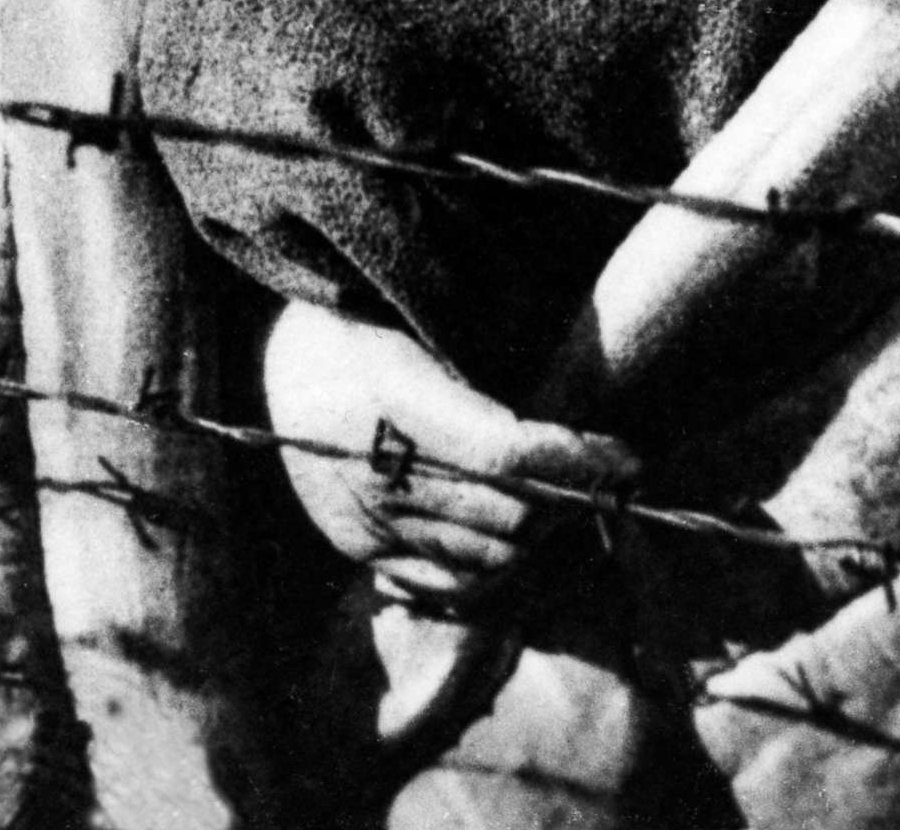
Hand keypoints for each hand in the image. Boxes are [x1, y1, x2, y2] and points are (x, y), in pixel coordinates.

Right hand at [261, 300, 639, 616]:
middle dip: (569, 497)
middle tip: (609, 474)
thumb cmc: (356, 321)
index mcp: (387, 397)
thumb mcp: (416, 323)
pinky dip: (495, 563)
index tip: (626, 456)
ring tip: (566, 496)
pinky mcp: (355, 545)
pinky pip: (450, 579)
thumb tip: (568, 431)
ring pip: (489, 553)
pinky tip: (515, 531)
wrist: (273, 355)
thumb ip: (484, 384)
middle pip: (505, 512)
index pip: (503, 454)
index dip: (575, 461)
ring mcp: (362, 520)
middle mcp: (372, 472)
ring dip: (540, 531)